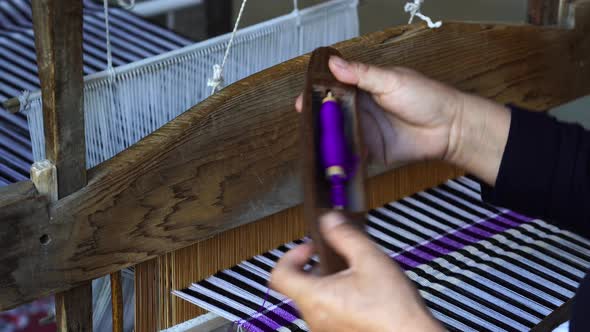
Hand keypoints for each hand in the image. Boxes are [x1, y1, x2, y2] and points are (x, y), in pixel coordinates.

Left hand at [269, 213, 443, 331]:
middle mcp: (314, 317)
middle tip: (335, 258)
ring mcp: (324, 330)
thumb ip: (345, 235)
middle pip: (298, 286)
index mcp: (315, 297)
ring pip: (314, 300)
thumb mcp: (370, 259)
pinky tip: (360, 294)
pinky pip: (327, 313)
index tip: (310, 247)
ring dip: (327, 283)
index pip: (279, 274)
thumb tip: (329, 220)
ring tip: (353, 276)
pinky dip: (336, 299)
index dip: (290, 255)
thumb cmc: (393, 308)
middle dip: (315, 267)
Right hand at [296, 57, 510, 185]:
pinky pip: (350, 155)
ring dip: (326, 141)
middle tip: (306, 127)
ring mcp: (365, 131)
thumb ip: (362, 74)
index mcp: (363, 88)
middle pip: (331, 115)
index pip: (333, 89)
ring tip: (315, 146)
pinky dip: (341, 158)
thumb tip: (334, 63)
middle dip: (317, 122)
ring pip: (337, 136)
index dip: (317, 95)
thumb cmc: (427, 97)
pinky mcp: (371, 151)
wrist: (450, 129)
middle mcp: (361, 109)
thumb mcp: (391, 80)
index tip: (303, 101)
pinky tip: (331, 160)